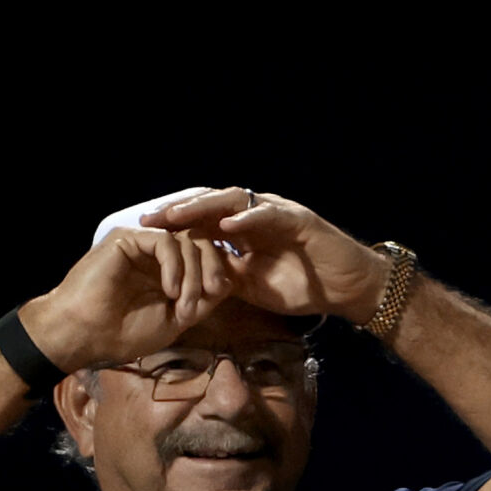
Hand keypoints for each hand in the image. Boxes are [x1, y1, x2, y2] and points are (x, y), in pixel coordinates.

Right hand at [19, 227, 233, 369]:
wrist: (87, 335)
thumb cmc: (125, 332)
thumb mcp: (177, 319)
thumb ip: (201, 299)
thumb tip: (228, 281)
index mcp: (169, 269)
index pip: (206, 255)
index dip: (218, 271)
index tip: (215, 297)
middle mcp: (156, 252)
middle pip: (202, 242)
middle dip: (213, 268)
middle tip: (208, 295)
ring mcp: (141, 243)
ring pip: (187, 240)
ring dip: (193, 274)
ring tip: (182, 303)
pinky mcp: (127, 238)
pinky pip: (165, 241)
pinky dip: (175, 265)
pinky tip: (170, 290)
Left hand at [141, 187, 390, 322]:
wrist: (346, 289)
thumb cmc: (304, 286)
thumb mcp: (252, 285)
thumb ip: (225, 275)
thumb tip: (191, 278)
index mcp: (243, 230)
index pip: (202, 221)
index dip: (174, 225)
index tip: (143, 232)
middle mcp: (255, 215)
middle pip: (210, 205)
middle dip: (178, 211)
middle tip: (148, 219)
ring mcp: (276, 213)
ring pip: (233, 202)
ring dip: (203, 207)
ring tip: (177, 215)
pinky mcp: (298, 219)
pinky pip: (268, 214)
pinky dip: (248, 218)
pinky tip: (227, 224)